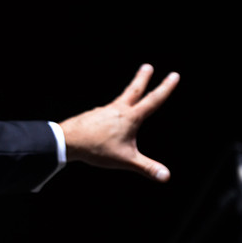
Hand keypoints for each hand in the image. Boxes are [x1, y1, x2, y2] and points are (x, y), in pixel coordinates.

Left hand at [60, 64, 179, 181]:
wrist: (67, 141)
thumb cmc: (96, 148)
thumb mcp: (126, 160)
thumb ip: (146, 168)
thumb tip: (166, 176)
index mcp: (130, 117)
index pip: (153, 100)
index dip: (165, 88)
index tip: (174, 75)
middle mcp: (117, 110)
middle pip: (133, 90)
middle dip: (142, 78)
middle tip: (147, 66)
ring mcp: (103, 111)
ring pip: (119, 100)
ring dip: (127, 94)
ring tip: (131, 93)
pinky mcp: (92, 116)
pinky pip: (106, 111)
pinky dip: (112, 110)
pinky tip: (108, 118)